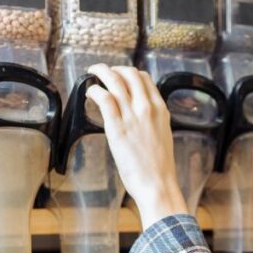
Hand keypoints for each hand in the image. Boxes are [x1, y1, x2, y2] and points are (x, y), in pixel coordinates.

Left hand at [86, 63, 188, 228]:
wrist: (157, 183)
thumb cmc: (159, 167)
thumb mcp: (162, 135)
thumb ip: (152, 121)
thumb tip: (139, 118)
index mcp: (160, 109)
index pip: (145, 79)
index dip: (130, 74)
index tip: (120, 76)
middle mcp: (147, 107)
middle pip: (129, 73)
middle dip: (114, 69)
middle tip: (103, 71)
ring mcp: (132, 116)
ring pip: (115, 80)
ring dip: (101, 72)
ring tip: (92, 73)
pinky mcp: (117, 127)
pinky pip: (104, 98)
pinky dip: (95, 91)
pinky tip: (90, 93)